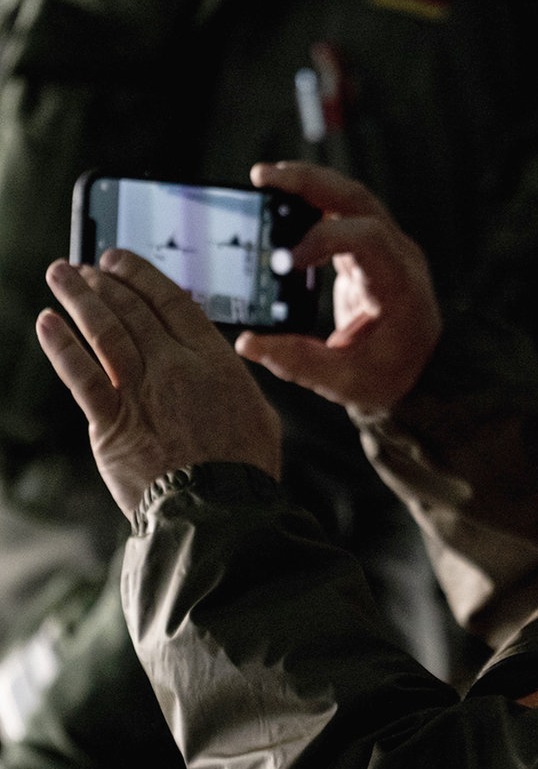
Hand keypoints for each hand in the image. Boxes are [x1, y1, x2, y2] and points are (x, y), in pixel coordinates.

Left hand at [36, 251, 281, 516]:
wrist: (220, 507)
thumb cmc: (244, 467)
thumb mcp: (258, 411)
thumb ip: (234, 382)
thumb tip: (224, 364)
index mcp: (214, 361)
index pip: (172, 302)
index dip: (142, 275)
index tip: (122, 261)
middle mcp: (175, 366)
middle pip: (133, 309)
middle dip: (105, 281)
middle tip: (88, 266)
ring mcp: (141, 391)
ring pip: (104, 330)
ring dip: (79, 297)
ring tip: (61, 274)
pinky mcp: (113, 421)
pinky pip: (81, 374)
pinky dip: (61, 346)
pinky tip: (47, 323)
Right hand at [235, 161, 441, 410]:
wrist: (419, 375)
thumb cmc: (388, 378)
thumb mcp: (345, 382)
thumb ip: (297, 362)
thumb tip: (247, 342)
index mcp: (400, 287)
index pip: (367, 238)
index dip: (323, 239)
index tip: (286, 261)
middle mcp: (398, 257)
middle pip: (357, 200)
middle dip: (309, 182)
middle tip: (261, 177)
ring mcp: (387, 249)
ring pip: (350, 198)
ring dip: (307, 183)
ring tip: (263, 179)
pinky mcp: (369, 251)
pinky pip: (342, 214)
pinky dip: (311, 202)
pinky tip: (278, 202)